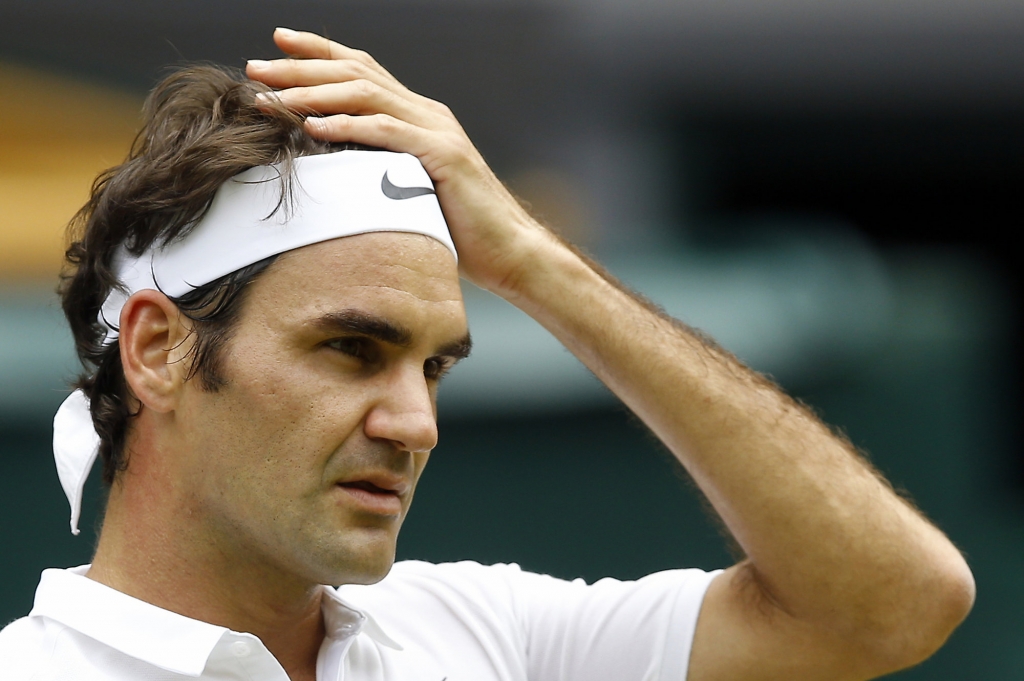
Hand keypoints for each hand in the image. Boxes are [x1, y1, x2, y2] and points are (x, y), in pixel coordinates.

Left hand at [246, 27, 558, 296]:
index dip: (318, 54)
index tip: (275, 46)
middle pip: (356, 73)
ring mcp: (437, 131)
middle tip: (256, 67)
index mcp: (417, 116)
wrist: (509, 251)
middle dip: (302, 67)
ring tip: (274, 97)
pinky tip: (314, 126)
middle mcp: (427, 113)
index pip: (362, 70)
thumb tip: (332, 174)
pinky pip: (388, 132)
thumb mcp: (409, 191)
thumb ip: (378, 170)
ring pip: (367, 95)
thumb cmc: (457, 230)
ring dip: (315, 92)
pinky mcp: (443, 157)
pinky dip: (349, 125)